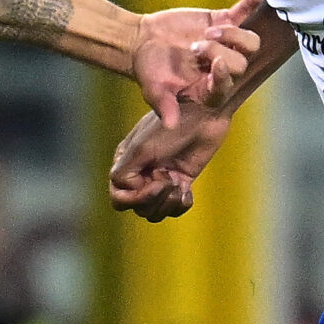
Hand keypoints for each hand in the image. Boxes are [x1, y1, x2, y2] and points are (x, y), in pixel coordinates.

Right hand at [109, 106, 230, 220]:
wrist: (205, 112)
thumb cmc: (171, 124)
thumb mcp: (142, 148)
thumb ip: (126, 171)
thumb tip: (127, 190)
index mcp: (126, 163)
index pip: (119, 198)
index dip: (136, 198)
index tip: (156, 180)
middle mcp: (141, 173)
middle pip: (137, 208)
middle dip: (154, 200)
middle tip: (170, 180)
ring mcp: (161, 178)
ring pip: (155, 212)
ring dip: (168, 203)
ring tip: (179, 185)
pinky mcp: (181, 181)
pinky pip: (175, 208)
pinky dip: (182, 204)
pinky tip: (187, 189)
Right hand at [131, 0, 267, 125]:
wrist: (144, 42)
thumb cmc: (149, 71)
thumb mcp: (153, 90)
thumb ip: (164, 106)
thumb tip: (170, 125)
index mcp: (209, 89)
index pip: (227, 86)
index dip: (225, 76)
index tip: (214, 63)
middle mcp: (223, 68)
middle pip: (241, 64)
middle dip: (219, 52)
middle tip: (195, 46)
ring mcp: (227, 44)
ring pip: (250, 42)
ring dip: (234, 35)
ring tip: (211, 31)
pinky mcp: (224, 22)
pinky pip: (243, 13)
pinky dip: (251, 4)